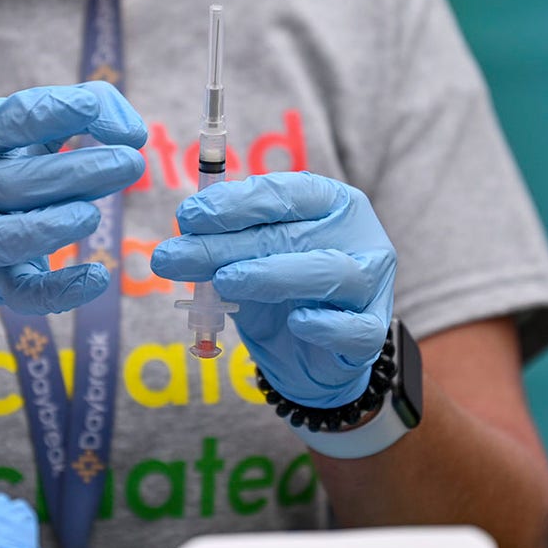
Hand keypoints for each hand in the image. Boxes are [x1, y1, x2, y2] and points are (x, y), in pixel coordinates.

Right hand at [0, 82, 146, 336]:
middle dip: (76, 172)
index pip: (3, 121)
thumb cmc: (7, 162)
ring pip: (6, 239)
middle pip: (13, 183)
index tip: (90, 107)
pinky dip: (60, 290)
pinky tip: (100, 277)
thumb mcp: (29, 128)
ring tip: (94, 215)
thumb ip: (83, 110)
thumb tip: (132, 130)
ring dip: (51, 227)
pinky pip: (24, 292)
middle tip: (131, 162)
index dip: (47, 112)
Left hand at [151, 172, 395, 407]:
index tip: (187, 216)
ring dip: (272, 274)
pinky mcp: (371, 331)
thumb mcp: (246, 261)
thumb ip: (223, 243)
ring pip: (331, 272)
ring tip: (225, 281)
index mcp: (330, 203)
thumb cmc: (278, 293)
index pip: (284, 193)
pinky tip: (298, 321)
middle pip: (291, 233)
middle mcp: (357, 235)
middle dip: (226, 244)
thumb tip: (183, 233)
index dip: (234, 203)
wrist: (307, 355)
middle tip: (175, 256)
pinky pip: (355, 328)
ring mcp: (372, 283)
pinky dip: (327, 324)